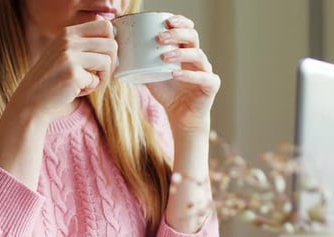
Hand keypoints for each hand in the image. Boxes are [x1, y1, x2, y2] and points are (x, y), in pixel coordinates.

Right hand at [10, 18, 116, 122]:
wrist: (31, 100)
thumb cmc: (52, 79)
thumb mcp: (64, 54)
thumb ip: (83, 44)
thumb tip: (114, 43)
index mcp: (68, 33)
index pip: (105, 26)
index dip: (110, 44)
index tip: (104, 58)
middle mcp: (68, 40)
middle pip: (111, 44)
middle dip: (111, 62)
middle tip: (100, 74)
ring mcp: (70, 56)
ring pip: (108, 61)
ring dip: (103, 77)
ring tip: (88, 84)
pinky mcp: (73, 74)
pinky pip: (97, 80)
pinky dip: (91, 88)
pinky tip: (77, 90)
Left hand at [146, 15, 219, 131]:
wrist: (181, 117)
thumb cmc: (168, 95)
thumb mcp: (152, 77)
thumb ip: (142, 66)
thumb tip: (122, 56)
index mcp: (185, 52)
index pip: (187, 30)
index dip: (180, 22)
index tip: (166, 21)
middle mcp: (197, 59)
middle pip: (193, 37)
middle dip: (177, 34)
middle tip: (160, 38)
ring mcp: (206, 71)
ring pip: (198, 55)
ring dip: (180, 53)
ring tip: (164, 56)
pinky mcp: (211, 85)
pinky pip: (203, 77)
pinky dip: (189, 75)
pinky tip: (175, 74)